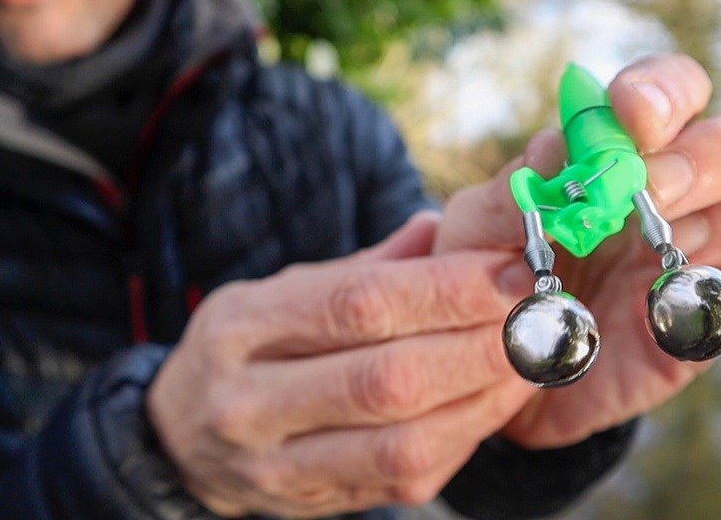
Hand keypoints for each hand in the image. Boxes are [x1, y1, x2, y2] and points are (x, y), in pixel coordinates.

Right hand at [146, 213, 537, 517]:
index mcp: (243, 327)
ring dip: (484, 399)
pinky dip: (466, 436)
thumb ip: (370, 264)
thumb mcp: (284, 288)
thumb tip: (449, 228)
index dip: (445, 289)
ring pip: (404, 444)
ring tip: (529, 359)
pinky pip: (407, 478)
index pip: (357, 304)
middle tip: (538, 316)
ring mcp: (279, 466)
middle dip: (479, 345)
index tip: (510, 270)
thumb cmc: (248, 346)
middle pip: (387, 379)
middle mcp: (251, 401)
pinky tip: (496, 399)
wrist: (182, 437)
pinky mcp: (318, 504)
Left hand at [433, 54, 720, 448]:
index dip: (664, 90)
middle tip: (649, 193)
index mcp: (625, 150)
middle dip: (703, 159)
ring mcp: (711, 249)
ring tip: (664, 247)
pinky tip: (671, 301)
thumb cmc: (490, 278)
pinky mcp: (719, 313)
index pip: (675, 89)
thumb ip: (516, 189)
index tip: (631, 117)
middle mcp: (683, 189)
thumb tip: (559, 144)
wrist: (502, 369)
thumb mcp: (479, 232)